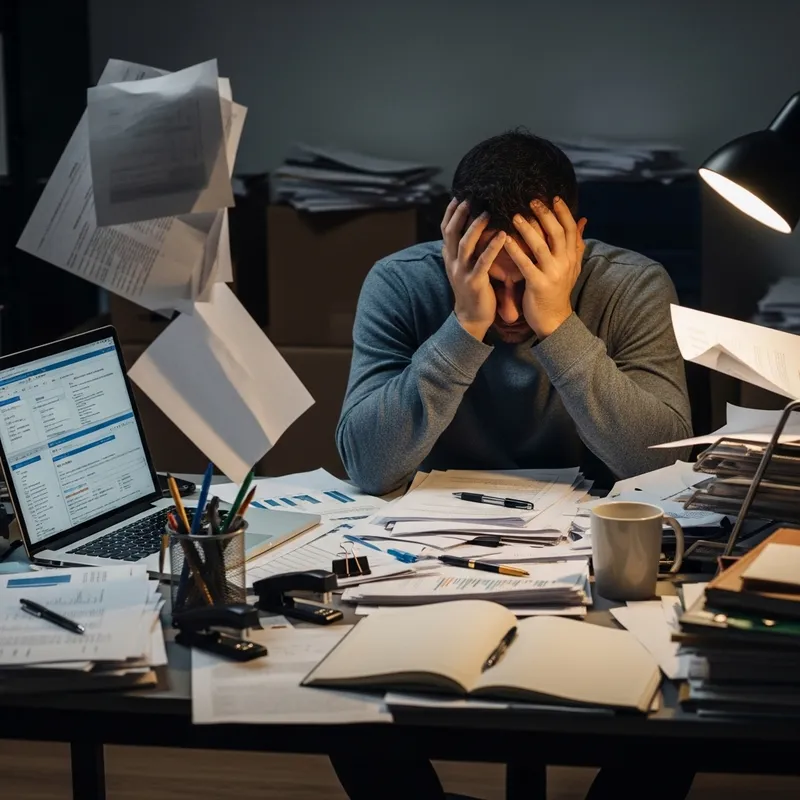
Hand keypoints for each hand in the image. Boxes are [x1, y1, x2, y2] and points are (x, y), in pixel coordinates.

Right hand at [441, 198, 506, 340]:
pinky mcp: (475, 282)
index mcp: (450, 257)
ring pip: (465, 245)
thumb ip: (464, 249)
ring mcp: (462, 273)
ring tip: (487, 213)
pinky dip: (492, 247)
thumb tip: (468, 228)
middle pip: (452, 233)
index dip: (450, 212)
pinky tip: (503, 236)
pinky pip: (483, 262)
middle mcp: (453, 262)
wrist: (472, 317)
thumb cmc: (474, 289)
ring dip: (476, 227)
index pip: (445, 230)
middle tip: (471, 198)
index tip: (458, 196)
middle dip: (460, 214)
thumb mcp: (464, 267)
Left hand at [503, 197, 586, 338]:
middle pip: (557, 233)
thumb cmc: (558, 291)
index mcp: (572, 257)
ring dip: (528, 229)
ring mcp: (552, 274)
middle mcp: (565, 263)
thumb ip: (576, 243)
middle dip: (545, 215)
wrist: (554, 320)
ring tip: (515, 216)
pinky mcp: (538, 284)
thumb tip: (583, 220)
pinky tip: (505, 240)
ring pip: (541, 246)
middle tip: (531, 201)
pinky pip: (525, 264)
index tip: (553, 197)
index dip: (563, 212)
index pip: (570, 229)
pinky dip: (515, 251)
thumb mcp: (572, 266)